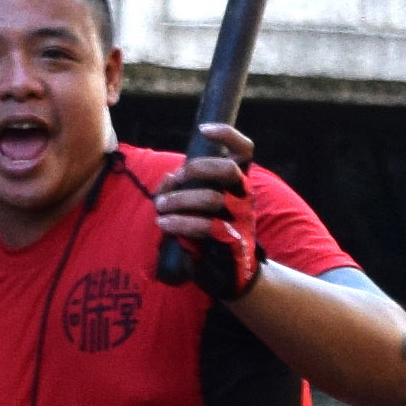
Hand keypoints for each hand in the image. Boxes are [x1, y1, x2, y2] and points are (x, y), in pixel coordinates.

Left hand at [153, 123, 262, 301]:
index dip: (228, 135)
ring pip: (212, 199)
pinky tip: (164, 224)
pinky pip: (206, 227)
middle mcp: (245, 197)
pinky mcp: (233, 241)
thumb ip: (186, 189)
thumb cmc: (213, 236)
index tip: (204, 129)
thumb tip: (167, 180)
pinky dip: (181, 223)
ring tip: (160, 207)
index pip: (244, 151)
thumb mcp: (201, 208)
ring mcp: (242, 219)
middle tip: (173, 179)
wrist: (232, 276)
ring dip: (180, 200)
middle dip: (196, 169)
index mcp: (239, 184)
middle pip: (228, 169)